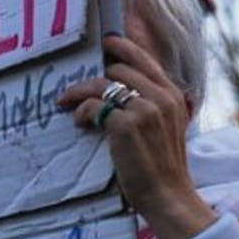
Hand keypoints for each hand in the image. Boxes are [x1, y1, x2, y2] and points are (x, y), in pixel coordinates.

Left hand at [56, 36, 215, 238]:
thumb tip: (118, 85)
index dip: (122, 46)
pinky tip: (80, 124)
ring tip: (66, 103)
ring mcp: (145, 110)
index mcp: (172, 96)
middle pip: (117, 68)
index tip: (104, 42)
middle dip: (92, 77)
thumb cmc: (161, 164)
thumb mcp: (165, 126)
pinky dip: (81, 113)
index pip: (144, 58)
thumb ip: (150, 103)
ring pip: (101, 84)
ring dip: (79, 92)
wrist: (169, 196)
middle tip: (75, 89)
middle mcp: (161, 98)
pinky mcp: (127, 125)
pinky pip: (93, 106)